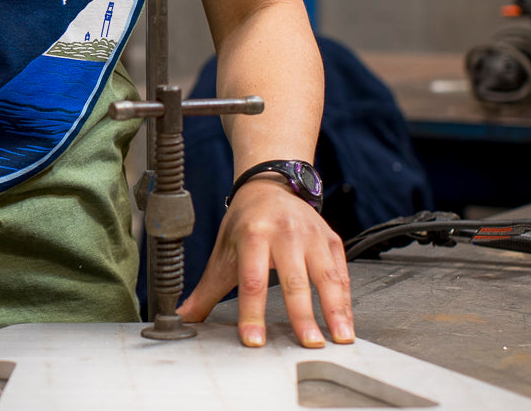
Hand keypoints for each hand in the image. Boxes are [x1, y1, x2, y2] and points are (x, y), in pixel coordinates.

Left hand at [177, 177, 353, 347]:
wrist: (268, 186)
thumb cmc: (245, 222)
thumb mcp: (223, 251)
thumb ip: (207, 289)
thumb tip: (183, 317)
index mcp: (253, 235)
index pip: (251, 280)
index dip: (251, 312)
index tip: (254, 340)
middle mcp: (285, 233)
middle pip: (293, 280)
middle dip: (301, 314)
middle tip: (308, 344)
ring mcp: (311, 235)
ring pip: (326, 276)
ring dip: (335, 310)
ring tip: (341, 339)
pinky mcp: (331, 239)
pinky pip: (342, 273)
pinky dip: (346, 301)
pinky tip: (346, 322)